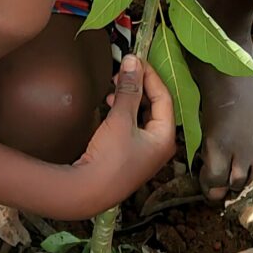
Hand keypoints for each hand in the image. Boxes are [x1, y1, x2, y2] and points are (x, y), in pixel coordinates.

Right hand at [59, 57, 177, 214]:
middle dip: (140, 87)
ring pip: (143, 116)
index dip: (150, 76)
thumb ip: (128, 89)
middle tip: (125, 71)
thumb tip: (133, 62)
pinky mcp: (130, 156)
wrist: (87, 193)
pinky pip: (133, 126)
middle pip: (156, 107)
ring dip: (130, 98)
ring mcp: (145, 153)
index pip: (164, 97)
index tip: (136, 60)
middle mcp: (160, 146)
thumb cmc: (109, 159)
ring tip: (115, 86)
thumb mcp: (120, 119)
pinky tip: (110, 104)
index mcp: (166, 137)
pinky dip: (124, 112)